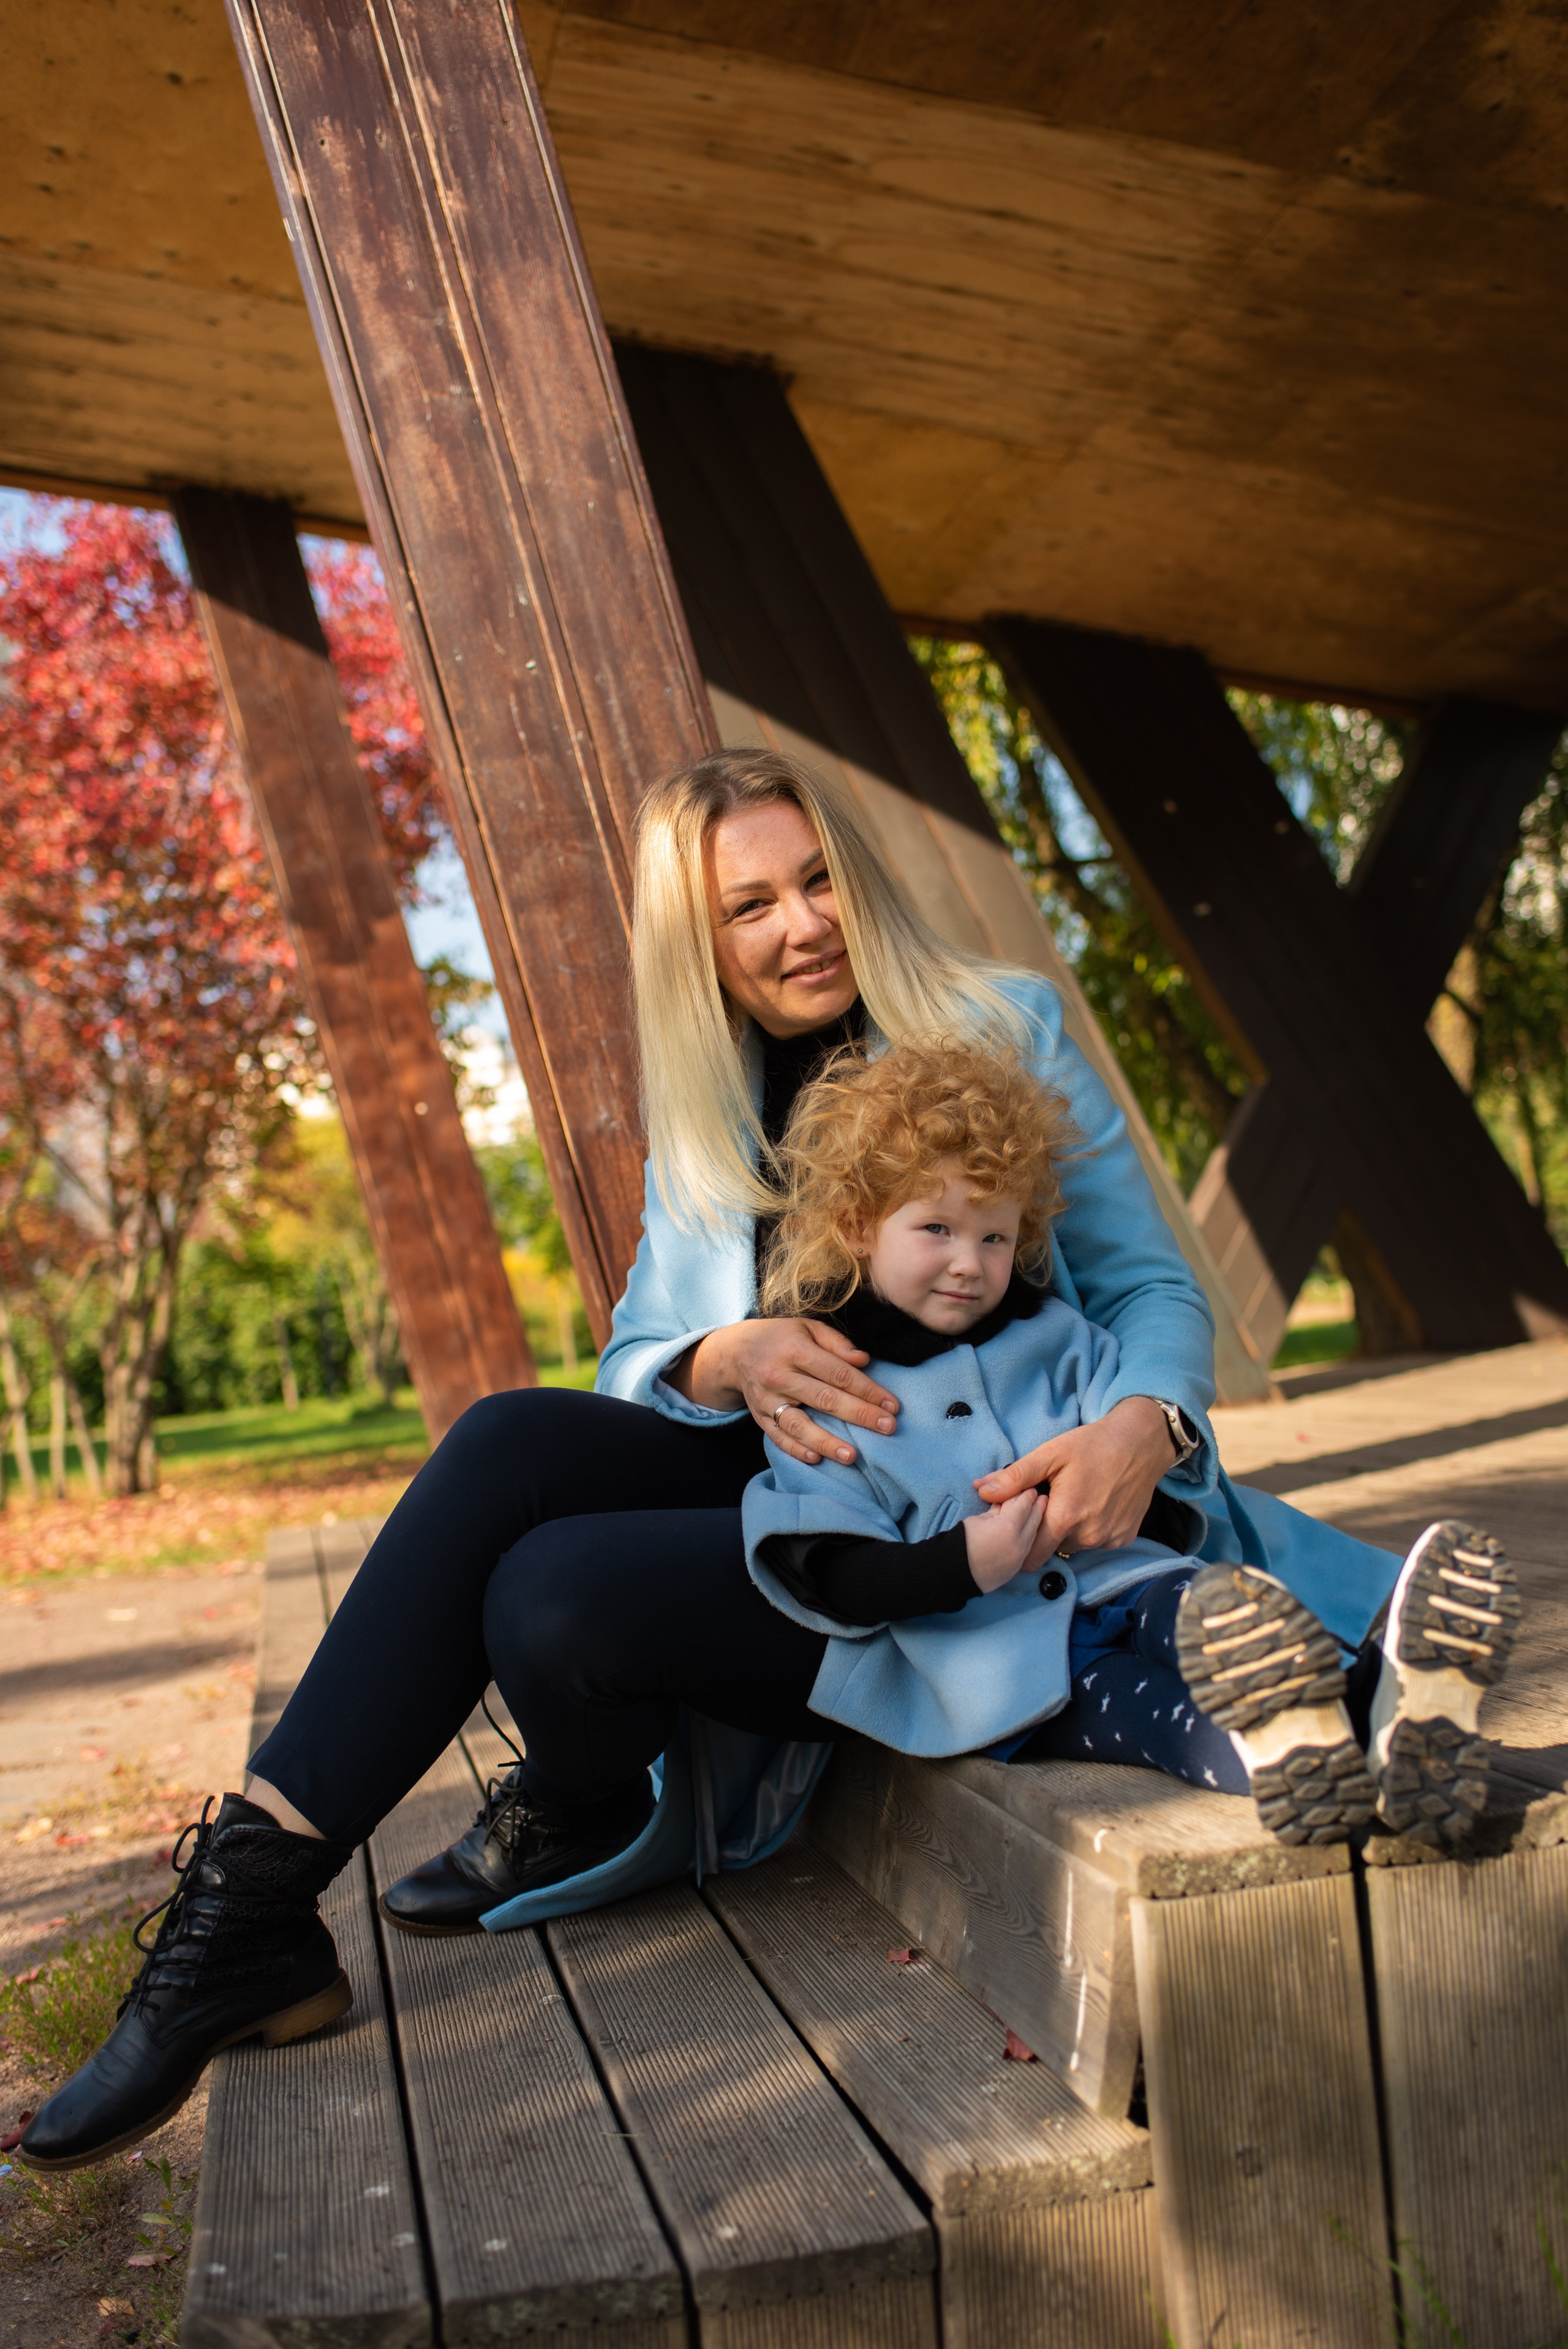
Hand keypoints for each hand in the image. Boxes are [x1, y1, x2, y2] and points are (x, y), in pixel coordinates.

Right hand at [667, 1317, 899, 1466]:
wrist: (736, 1351)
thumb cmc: (782, 1337)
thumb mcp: (808, 1327)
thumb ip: (837, 1343)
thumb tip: (864, 1360)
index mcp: (795, 1349)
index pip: (837, 1373)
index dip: (867, 1389)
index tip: (892, 1404)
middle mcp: (778, 1375)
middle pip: (824, 1399)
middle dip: (859, 1415)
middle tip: (887, 1428)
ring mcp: (766, 1400)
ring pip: (799, 1424)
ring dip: (826, 1442)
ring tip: (852, 1456)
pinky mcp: (759, 1417)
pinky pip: (778, 1437)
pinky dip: (796, 1450)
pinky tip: (816, 1459)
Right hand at [963, 1490, 1045, 1592]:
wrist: (954, 1572)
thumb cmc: (962, 1541)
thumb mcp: (978, 1520)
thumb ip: (996, 1511)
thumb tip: (1004, 1505)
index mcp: (1008, 1526)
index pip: (1023, 1506)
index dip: (1028, 1496)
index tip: (1031, 1489)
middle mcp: (1018, 1543)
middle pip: (1033, 1521)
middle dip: (1038, 1508)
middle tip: (1041, 1498)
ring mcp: (1018, 1558)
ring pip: (1033, 1537)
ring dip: (1036, 1524)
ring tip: (1037, 1514)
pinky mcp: (1015, 1569)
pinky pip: (1026, 1550)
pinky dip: (1029, 1538)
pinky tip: (1028, 1533)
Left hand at [973, 1396, 1174, 1558]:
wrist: (1141, 1442)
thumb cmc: (1093, 1445)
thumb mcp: (1050, 1454)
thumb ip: (1015, 1478)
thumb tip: (981, 1490)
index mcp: (1066, 1518)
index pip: (1031, 1554)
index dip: (1022, 1538)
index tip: (1022, 1520)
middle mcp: (1088, 1536)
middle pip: (1052, 1548)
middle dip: (1045, 1531)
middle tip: (1050, 1503)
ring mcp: (1109, 1539)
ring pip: (1074, 1546)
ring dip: (1069, 1530)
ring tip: (1074, 1500)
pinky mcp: (1124, 1538)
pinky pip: (1096, 1542)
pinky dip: (1091, 1529)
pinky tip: (1094, 1505)